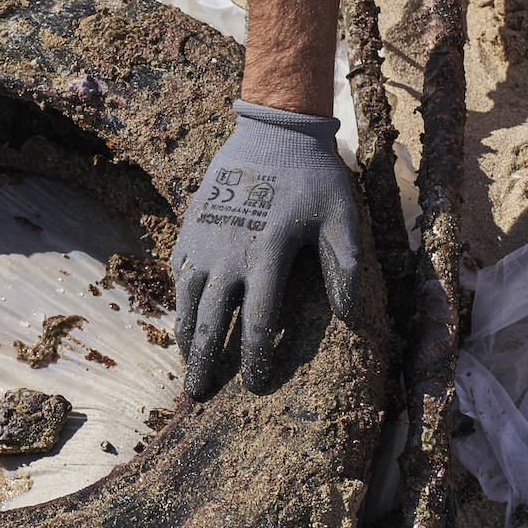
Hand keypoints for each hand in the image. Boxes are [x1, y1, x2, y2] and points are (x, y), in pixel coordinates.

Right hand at [172, 99, 360, 397]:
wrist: (271, 132)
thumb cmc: (313, 176)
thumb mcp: (341, 216)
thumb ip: (345, 264)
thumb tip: (348, 316)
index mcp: (266, 254)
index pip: (256, 320)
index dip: (255, 357)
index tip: (256, 385)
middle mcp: (228, 253)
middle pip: (210, 319)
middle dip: (205, 361)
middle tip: (199, 395)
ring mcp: (204, 241)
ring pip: (186, 300)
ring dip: (185, 336)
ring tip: (186, 366)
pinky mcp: (191, 229)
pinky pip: (179, 274)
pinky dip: (179, 302)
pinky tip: (183, 320)